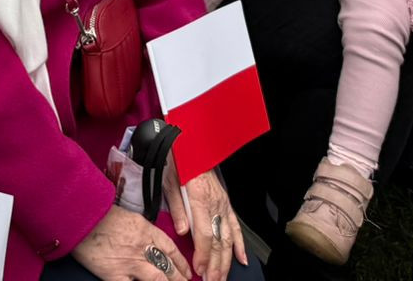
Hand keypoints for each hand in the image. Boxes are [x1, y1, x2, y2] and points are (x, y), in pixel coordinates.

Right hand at [71, 205, 186, 280]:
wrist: (80, 216)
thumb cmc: (99, 214)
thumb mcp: (128, 217)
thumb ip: (141, 231)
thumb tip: (150, 242)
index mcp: (145, 230)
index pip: (170, 249)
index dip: (181, 262)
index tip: (187, 271)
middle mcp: (142, 247)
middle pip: (167, 266)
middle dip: (179, 278)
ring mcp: (130, 263)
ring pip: (158, 279)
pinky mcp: (115, 274)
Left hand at [171, 164, 246, 280]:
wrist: (193, 145)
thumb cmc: (179, 161)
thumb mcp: (170, 181)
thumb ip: (177, 207)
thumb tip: (181, 231)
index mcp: (200, 197)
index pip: (203, 233)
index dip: (203, 254)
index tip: (200, 270)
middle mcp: (215, 203)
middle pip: (218, 240)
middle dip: (216, 264)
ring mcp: (223, 204)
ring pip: (228, 237)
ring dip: (226, 260)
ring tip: (222, 277)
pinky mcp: (227, 204)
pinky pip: (235, 226)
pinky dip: (239, 244)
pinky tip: (242, 259)